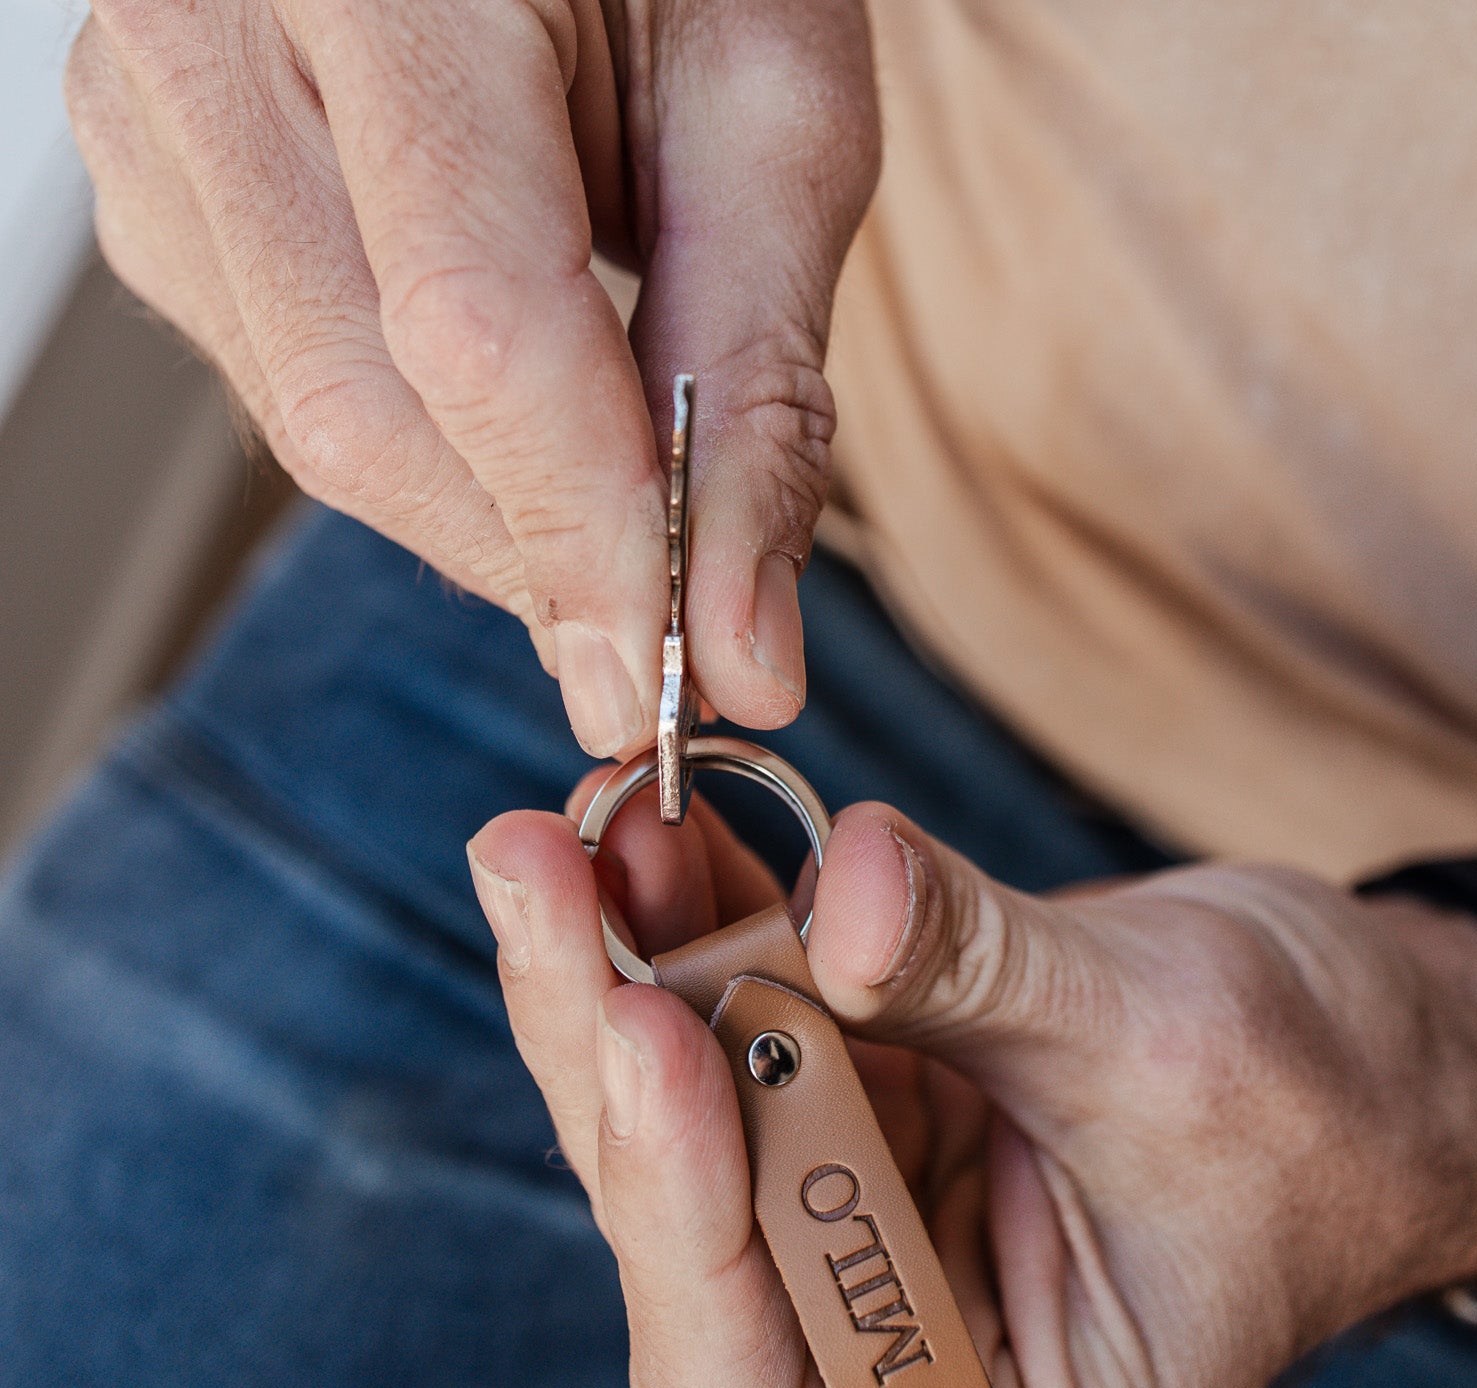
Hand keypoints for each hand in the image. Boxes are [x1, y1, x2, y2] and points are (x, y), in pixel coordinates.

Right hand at [65, 0, 877, 754]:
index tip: (671, 683)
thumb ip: (755, 386)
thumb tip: (735, 647)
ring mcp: (158, 114)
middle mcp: (214, 24)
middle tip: (664, 641)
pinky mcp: (159, 186)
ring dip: (487, 516)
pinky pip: (288, 392)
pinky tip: (505, 414)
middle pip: (365, 409)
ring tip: (605, 488)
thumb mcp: (768, 115)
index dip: (581, 536)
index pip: (469, 325)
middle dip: (536, 564)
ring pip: (317, 428)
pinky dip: (426, 453)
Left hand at [466, 785, 1476, 1387]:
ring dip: (625, 964)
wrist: (1387, 1056)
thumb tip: (830, 882)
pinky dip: (699, 925)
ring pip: (683, 1115)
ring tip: (573, 835)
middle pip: (683, 1225)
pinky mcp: (857, 1118)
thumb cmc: (1331, 1111)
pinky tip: (661, 834)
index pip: (756, 1380)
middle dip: (606, 1046)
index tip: (647, 1031)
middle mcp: (885, 1366)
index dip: (681, 1207)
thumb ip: (974, 970)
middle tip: (540, 877)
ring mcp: (858, 1232)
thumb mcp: (1167, 1048)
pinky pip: (740, 1025)